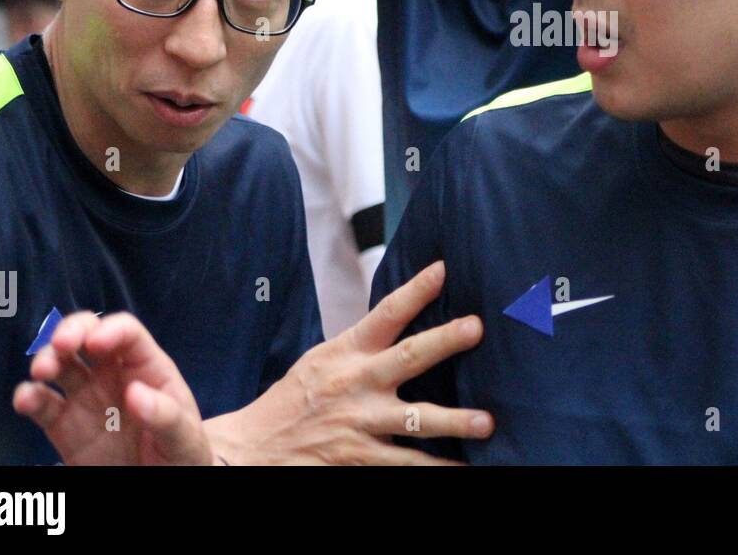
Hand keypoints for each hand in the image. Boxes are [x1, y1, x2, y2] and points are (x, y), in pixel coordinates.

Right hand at [13, 311, 214, 465]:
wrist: (157, 485)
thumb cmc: (180, 452)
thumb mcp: (184, 436)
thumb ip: (165, 415)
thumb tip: (135, 394)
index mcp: (147, 368)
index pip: (127, 333)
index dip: (110, 330)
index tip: (96, 343)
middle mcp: (112, 374)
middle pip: (87, 335)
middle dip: (71, 331)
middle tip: (60, 345)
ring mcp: (85, 397)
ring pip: (61, 364)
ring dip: (46, 358)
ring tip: (42, 372)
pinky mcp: (63, 424)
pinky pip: (42, 404)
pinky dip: (29, 396)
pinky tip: (26, 399)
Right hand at [203, 261, 492, 464]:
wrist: (251, 448)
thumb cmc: (296, 399)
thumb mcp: (324, 358)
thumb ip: (364, 342)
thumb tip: (406, 316)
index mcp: (347, 352)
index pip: (385, 314)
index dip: (414, 290)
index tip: (443, 270)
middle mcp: (357, 384)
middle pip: (407, 357)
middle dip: (443, 341)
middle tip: (476, 328)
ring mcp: (360, 424)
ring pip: (414, 421)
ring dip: (452, 421)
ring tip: (486, 423)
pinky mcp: (359, 459)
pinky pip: (405, 464)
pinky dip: (435, 468)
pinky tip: (464, 468)